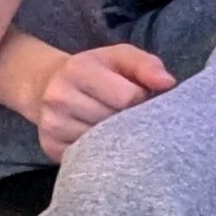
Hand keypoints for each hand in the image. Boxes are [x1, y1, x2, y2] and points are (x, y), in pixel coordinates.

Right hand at [36, 43, 175, 161]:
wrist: (47, 86)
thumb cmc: (94, 71)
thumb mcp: (118, 58)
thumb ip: (145, 65)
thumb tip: (168, 84)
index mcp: (77, 69)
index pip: (127, 97)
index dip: (140, 99)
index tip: (136, 96)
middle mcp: (59, 97)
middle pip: (115, 123)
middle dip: (128, 119)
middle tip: (125, 113)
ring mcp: (52, 125)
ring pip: (103, 144)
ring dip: (116, 138)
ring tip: (113, 125)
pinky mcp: (51, 148)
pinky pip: (89, 158)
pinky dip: (101, 152)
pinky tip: (100, 140)